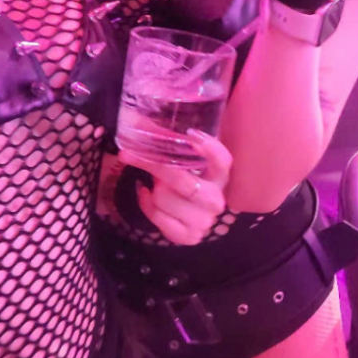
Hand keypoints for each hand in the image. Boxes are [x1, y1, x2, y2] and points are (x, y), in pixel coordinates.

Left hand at [120, 130, 231, 245]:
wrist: (188, 212)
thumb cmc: (185, 177)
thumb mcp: (182, 158)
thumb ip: (169, 140)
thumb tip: (137, 120)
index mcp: (220, 175)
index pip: (223, 161)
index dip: (209, 148)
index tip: (189, 135)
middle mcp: (216, 199)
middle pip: (182, 181)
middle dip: (155, 167)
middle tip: (134, 155)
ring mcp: (204, 220)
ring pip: (163, 198)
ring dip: (152, 187)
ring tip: (154, 182)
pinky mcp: (190, 237)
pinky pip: (157, 217)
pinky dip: (145, 203)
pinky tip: (146, 194)